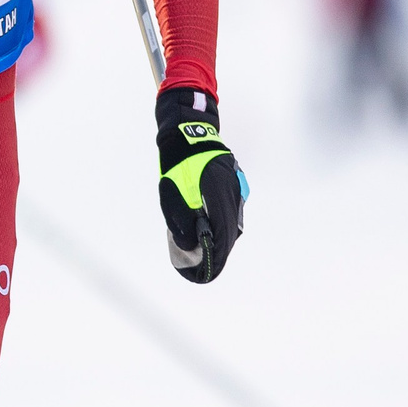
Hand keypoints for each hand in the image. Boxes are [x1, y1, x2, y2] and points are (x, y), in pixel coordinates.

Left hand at [155, 86, 244, 283]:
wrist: (188, 134)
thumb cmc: (176, 165)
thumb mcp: (171, 195)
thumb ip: (181, 220)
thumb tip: (189, 244)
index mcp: (217, 196)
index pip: (223, 234)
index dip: (218, 255)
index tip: (211, 271)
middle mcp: (231, 192)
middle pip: (231, 229)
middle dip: (222, 250)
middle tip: (211, 268)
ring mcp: (235, 186)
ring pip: (233, 219)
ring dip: (224, 236)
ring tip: (214, 254)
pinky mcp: (234, 182)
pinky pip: (232, 207)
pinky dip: (225, 221)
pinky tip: (217, 230)